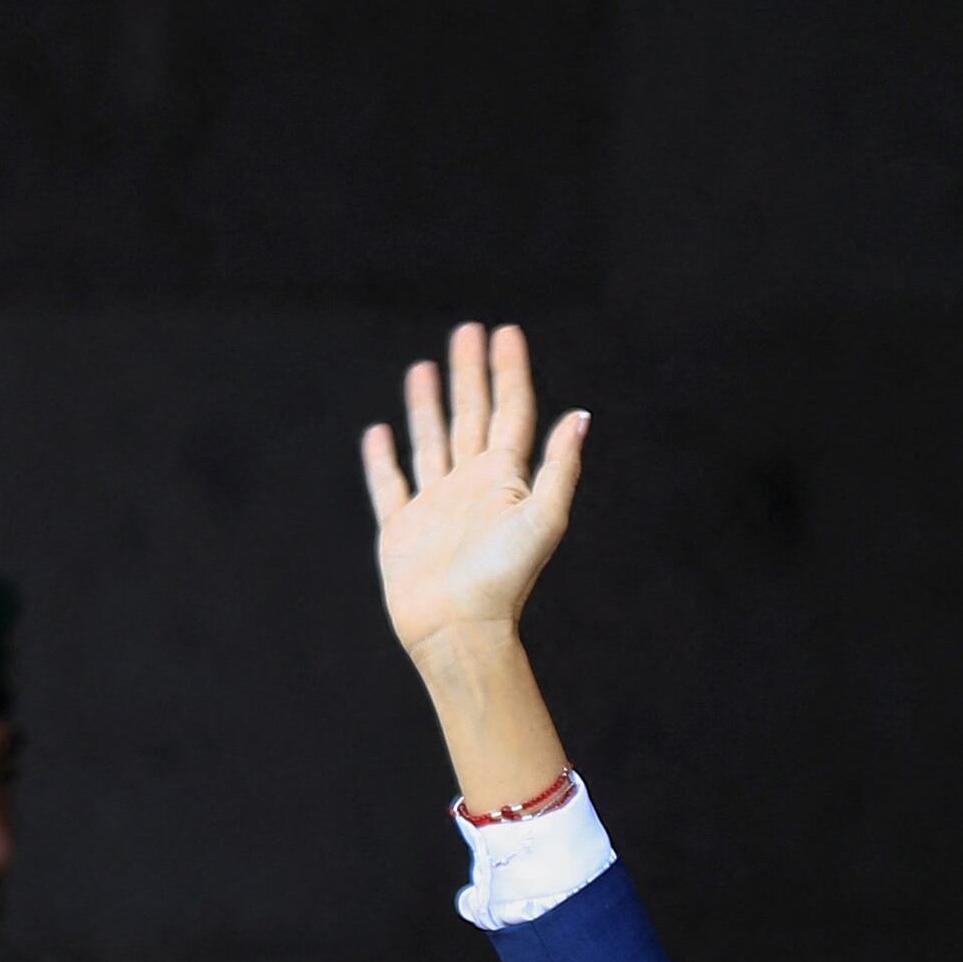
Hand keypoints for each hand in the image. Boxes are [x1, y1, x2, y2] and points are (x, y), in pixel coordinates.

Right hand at [360, 321, 591, 659]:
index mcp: (505, 481)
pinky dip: (384, 458)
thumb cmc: (504, 580)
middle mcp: (472, 487)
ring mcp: (436, 506)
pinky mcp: (402, 529)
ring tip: (425, 367)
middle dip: (470, 374)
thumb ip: (560, 467)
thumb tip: (581, 416)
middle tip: (468, 331)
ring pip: (432, 441)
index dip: (509, 372)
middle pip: (471, 416)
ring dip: (430, 404)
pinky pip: (390, 483)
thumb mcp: (542, 519)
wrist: (460, 630)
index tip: (506, 332)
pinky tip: (381, 432)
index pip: (510, 413)